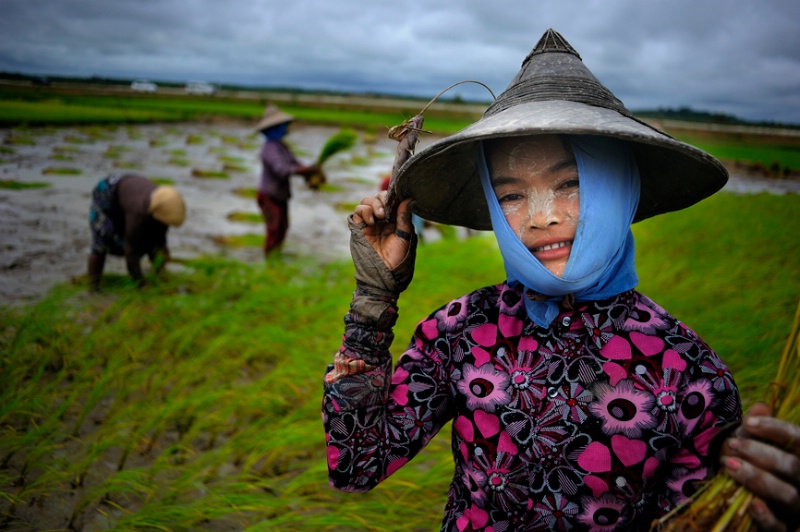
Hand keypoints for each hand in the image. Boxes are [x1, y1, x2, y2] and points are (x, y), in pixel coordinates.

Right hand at [352, 192, 413, 270]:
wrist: (383, 274)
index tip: (397, 198)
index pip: (392, 200)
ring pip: (367, 201)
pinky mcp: (359, 227)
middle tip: (387, 210)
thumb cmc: (397, 259)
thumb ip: (404, 217)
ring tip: (380, 217)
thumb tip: (409, 198)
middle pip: (378, 197)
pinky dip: (364, 211)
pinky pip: (358, 211)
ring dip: (374, 204)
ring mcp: (370, 222)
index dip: (393, 196)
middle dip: (383, 198)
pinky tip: (372, 221)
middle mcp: (382, 219)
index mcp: (395, 219)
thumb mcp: (405, 236)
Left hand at [721, 402, 799, 530]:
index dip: (776, 429)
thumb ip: (756, 429)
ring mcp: (797, 506)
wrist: (747, 499)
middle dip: (760, 453)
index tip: (748, 422)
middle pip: (793, 466)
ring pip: (788, 494)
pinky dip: (767, 516)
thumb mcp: (752, 445)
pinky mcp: (784, 527)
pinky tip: (752, 504)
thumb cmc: (753, 463)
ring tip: (730, 465)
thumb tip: (760, 406)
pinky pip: (779, 526)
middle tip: (730, 444)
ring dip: (757, 478)